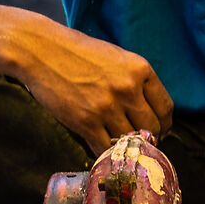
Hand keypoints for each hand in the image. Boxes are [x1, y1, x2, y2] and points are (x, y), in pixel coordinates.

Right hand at [8, 19, 175, 153]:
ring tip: (120, 148)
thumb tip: (146, 108)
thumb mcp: (115, 57)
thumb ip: (134, 79)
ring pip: (130, 141)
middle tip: (140, 143)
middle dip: (150, 139)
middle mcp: (127, 89)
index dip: (164, 125)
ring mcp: (106, 107)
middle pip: (152, 128)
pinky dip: (105, 154)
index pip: (165, 108)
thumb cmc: (75, 51)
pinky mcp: (85, 121)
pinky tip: (102, 151)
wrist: (39, 50)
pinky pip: (104, 148)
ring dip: (127, 148)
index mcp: (140, 69)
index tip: (159, 131)